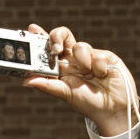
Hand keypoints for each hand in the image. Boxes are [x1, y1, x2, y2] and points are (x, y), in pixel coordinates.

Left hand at [22, 24, 138, 136]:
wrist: (113, 109)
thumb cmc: (88, 104)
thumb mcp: (65, 94)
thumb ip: (47, 85)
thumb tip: (26, 81)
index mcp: (62, 68)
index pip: (49, 48)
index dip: (41, 36)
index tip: (32, 29)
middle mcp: (74, 60)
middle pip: (63, 36)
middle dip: (57, 37)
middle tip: (57, 50)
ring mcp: (90, 56)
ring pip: (79, 46)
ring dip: (83, 63)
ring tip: (90, 76)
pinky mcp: (105, 56)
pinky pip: (97, 54)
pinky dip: (99, 67)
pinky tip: (103, 76)